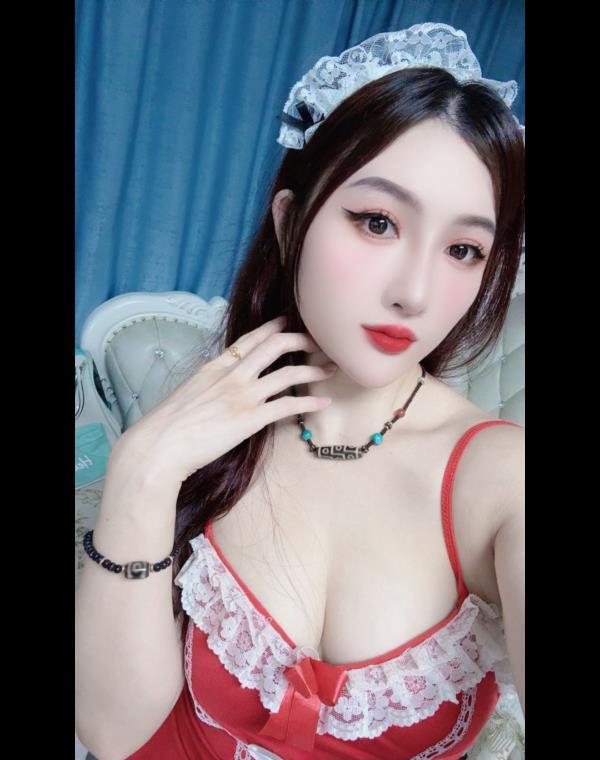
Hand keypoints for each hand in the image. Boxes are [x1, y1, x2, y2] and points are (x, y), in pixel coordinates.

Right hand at [111, 316, 336, 484]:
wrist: (158, 446)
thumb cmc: (166, 426)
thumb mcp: (187, 393)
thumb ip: (208, 385)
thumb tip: (217, 388)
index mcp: (215, 366)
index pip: (251, 338)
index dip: (274, 327)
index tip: (290, 322)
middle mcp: (232, 375)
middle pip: (276, 346)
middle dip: (303, 340)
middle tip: (320, 343)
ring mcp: (242, 396)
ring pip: (288, 373)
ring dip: (313, 370)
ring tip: (330, 370)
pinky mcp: (250, 420)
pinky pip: (288, 407)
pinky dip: (309, 403)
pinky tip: (324, 402)